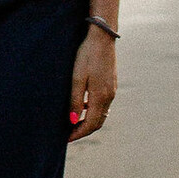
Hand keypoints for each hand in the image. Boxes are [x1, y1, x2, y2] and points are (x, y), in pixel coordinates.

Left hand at [67, 25, 116, 140]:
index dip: (79, 133)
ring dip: (89, 121)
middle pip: (98, 122)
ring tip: (74, 123)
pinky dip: (93, 111)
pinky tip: (83, 106)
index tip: (66, 138)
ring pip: (101, 114)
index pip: (91, 124)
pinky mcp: (111, 84)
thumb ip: (75, 101)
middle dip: (84, 130)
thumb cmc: (86, 56)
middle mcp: (109, 96)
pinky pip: (103, 104)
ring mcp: (111, 90)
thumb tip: (73, 121)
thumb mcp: (77, 78)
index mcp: (100, 97)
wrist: (102, 38)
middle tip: (69, 134)